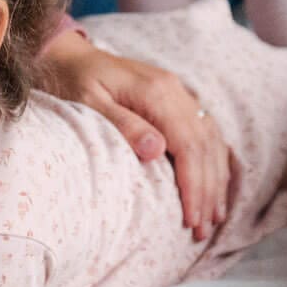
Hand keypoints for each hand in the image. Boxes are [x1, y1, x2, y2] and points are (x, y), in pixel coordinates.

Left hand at [40, 30, 231, 239]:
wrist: (70, 56)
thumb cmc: (73, 82)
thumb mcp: (89, 103)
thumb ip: (123, 125)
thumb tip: (157, 150)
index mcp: (157, 92)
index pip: (188, 146)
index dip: (194, 186)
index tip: (192, 219)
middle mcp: (176, 91)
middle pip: (204, 148)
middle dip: (207, 191)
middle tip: (203, 230)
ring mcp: (180, 94)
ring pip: (211, 142)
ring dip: (215, 181)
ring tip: (214, 217)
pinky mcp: (177, 100)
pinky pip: (206, 133)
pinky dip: (214, 162)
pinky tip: (215, 185)